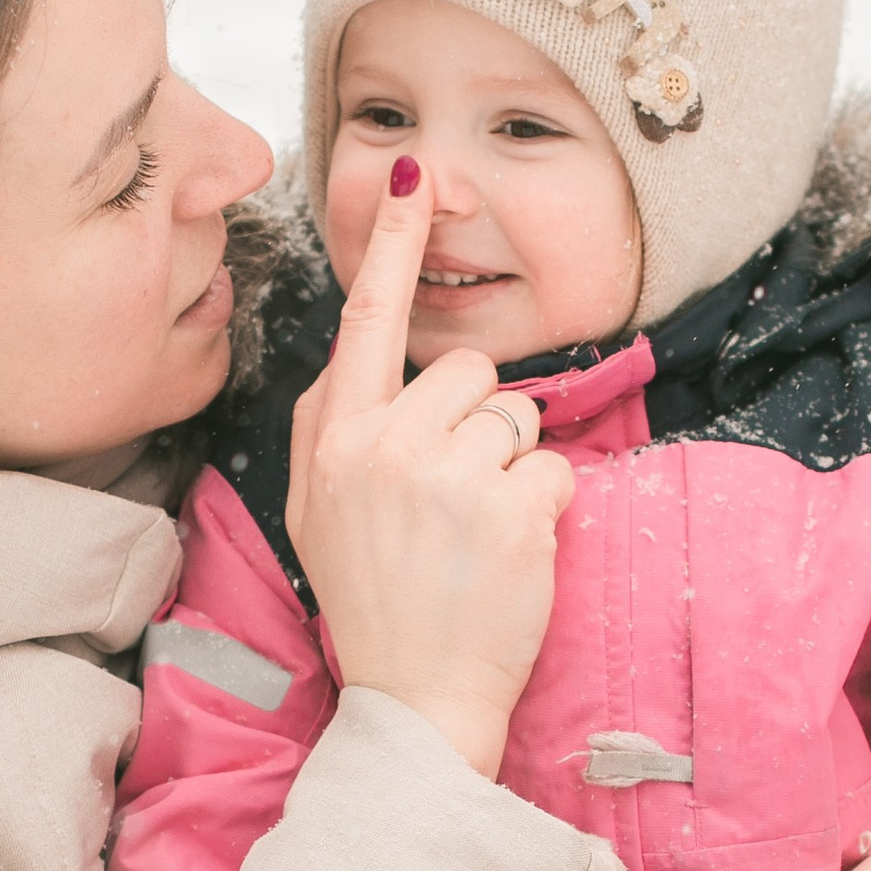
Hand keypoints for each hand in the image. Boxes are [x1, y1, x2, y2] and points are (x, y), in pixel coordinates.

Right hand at [284, 162, 573, 780]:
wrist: (415, 697)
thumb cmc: (374, 600)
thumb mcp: (317, 509)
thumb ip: (334, 425)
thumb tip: (355, 347)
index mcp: (336, 438)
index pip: (367, 319)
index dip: (393, 243)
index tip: (414, 174)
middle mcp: (385, 445)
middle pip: (467, 370)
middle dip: (477, 419)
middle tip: (453, 497)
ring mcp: (448, 476)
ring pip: (516, 414)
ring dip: (512, 464)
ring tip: (477, 530)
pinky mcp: (510, 508)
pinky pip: (553, 466)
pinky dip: (546, 507)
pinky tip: (510, 552)